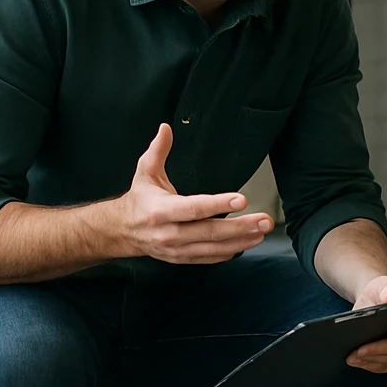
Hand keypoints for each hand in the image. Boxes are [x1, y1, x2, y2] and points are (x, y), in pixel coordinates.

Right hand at [116, 123, 273, 263]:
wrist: (122, 231)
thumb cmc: (140, 199)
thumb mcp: (145, 172)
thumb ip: (157, 150)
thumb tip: (166, 127)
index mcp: (161, 210)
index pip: (194, 208)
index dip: (218, 204)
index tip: (241, 199)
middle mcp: (169, 233)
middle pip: (209, 232)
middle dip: (240, 226)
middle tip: (264, 220)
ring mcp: (176, 249)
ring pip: (212, 248)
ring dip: (240, 240)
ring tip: (262, 232)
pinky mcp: (181, 258)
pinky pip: (208, 258)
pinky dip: (228, 252)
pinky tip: (246, 244)